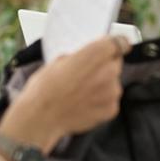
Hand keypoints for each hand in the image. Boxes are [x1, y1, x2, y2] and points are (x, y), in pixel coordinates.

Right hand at [0, 36, 130, 151]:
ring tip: (82, 92)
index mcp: (96, 54)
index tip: (113, 48)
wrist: (40, 118)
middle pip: (115, 63)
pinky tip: (84, 104)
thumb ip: (81, 57)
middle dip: (104, 67)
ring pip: (113, 83)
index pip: (119, 42)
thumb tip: (87, 59)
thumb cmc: (45, 89)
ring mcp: (112, 92)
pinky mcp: (112, 109)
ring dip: (103, 85)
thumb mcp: (59, 61)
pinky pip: (110, 100)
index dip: (116, 44)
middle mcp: (109, 71)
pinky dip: (101, 102)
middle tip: (86, 74)